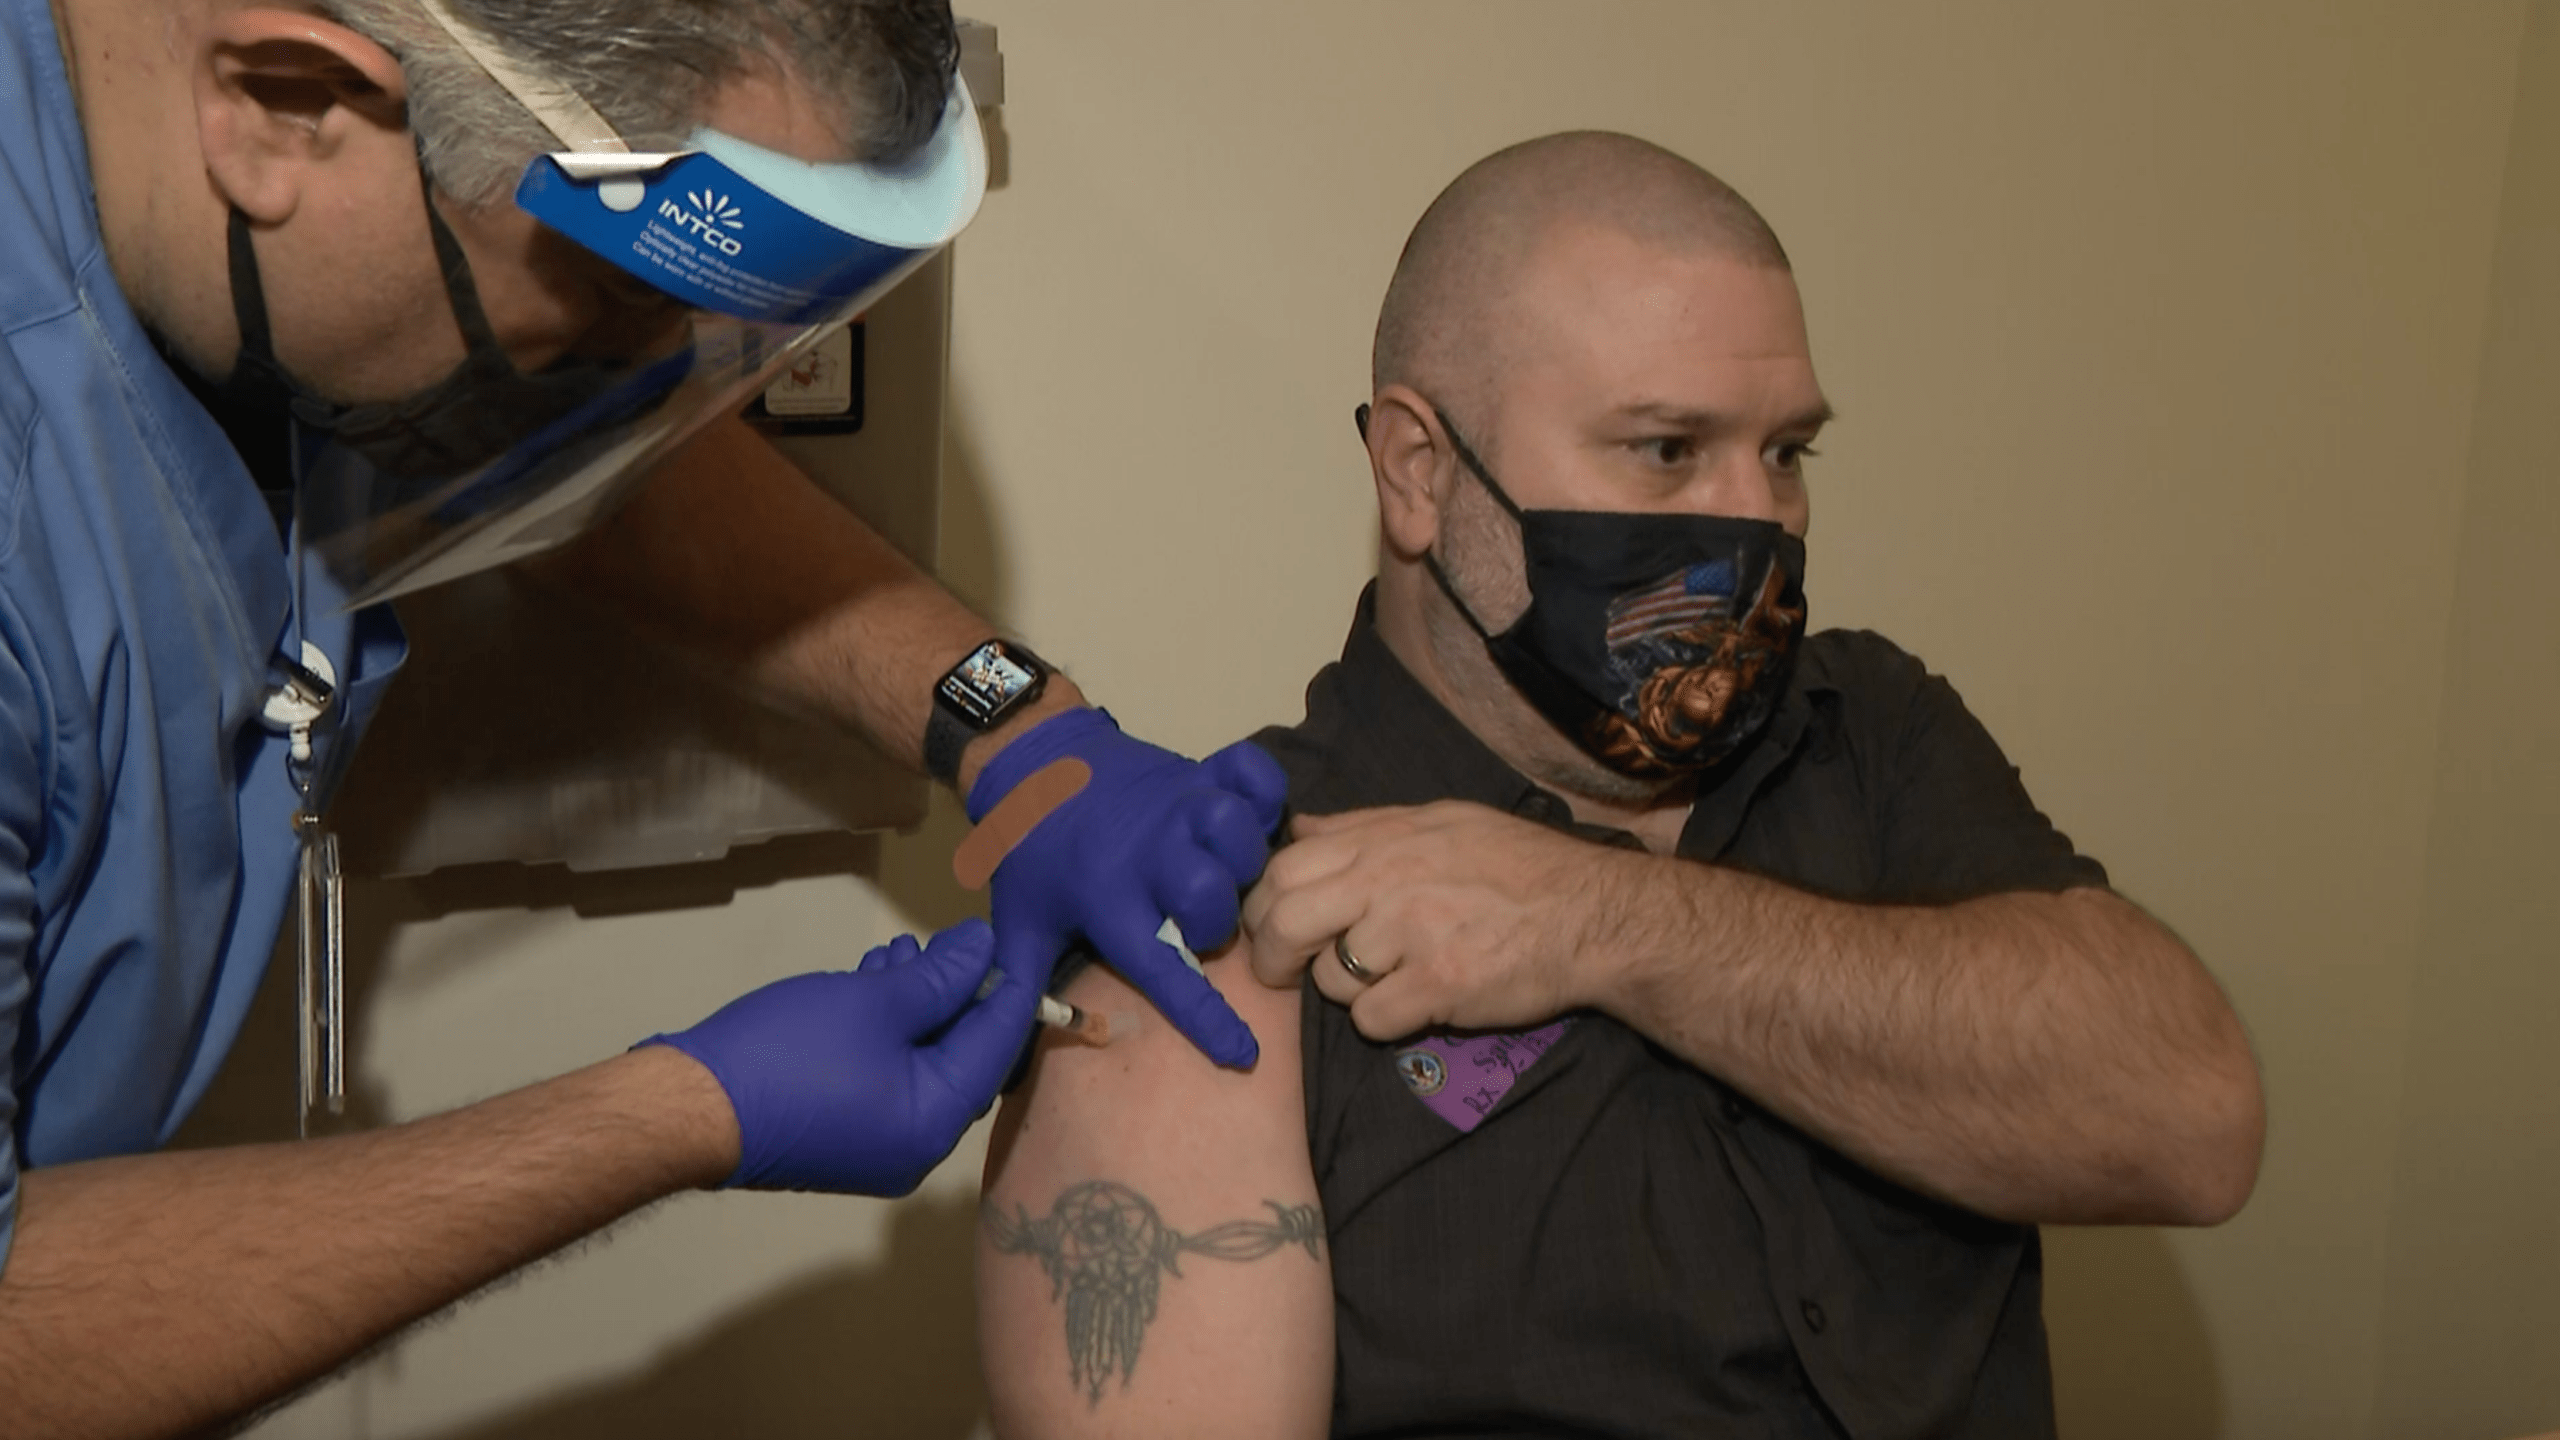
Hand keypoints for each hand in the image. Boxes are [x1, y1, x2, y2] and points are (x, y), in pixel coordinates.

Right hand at [641, 919, 1037, 1194]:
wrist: (687, 1109)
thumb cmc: (790, 1052)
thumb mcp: (875, 1002)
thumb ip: (940, 976)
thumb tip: (985, 948)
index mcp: (936, 1122)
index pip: (997, 1045)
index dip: (1009, 985)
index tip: (1012, 938)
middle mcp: (917, 1147)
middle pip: (961, 1057)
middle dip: (955, 992)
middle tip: (951, 939)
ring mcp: (878, 1146)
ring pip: (919, 1062)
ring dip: (915, 1004)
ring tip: (901, 951)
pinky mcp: (843, 1135)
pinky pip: (886, 1077)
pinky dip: (886, 1031)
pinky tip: (871, 983)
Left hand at [970, 710, 1287, 1067]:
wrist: (1031, 760)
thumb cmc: (1032, 851)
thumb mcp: (1019, 921)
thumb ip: (1022, 984)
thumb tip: (1007, 1050)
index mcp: (1107, 899)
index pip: (1165, 970)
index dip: (1208, 1017)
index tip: (1243, 1052)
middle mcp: (1150, 852)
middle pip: (1212, 896)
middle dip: (1213, 923)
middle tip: (1193, 920)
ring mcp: (1178, 805)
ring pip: (1237, 832)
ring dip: (1241, 858)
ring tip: (1223, 869)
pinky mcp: (1198, 770)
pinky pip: (1251, 772)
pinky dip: (1260, 788)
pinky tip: (1251, 811)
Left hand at [1242, 802, 1617, 1040]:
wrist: (1593, 914)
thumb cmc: (1519, 867)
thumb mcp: (1441, 820)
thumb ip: (1364, 826)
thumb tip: (1298, 829)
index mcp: (1386, 839)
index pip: (1285, 867)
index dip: (1262, 903)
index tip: (1268, 926)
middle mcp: (1389, 880)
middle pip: (1284, 922)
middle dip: (1271, 957)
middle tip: (1282, 974)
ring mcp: (1412, 933)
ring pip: (1329, 978)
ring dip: (1346, 990)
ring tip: (1388, 979)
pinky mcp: (1438, 986)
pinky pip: (1371, 1020)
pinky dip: (1386, 1022)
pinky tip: (1418, 1003)